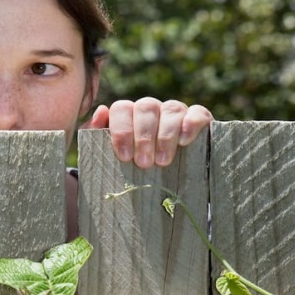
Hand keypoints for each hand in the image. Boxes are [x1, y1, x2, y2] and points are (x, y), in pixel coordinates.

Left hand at [82, 97, 212, 167]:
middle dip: (143, 136)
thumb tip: (101, 111)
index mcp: (128, 113)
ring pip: (171, 109)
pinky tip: (184, 141)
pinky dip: (191, 123)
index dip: (122, 130)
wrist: (163, 186)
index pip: (122, 108)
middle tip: (143, 163)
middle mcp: (151, 109)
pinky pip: (197, 113)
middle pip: (146, 107)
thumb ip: (96, 135)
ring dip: (165, 135)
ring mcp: (175, 112)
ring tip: (162, 161)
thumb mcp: (109, 155)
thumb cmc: (130, 167)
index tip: (123, 156)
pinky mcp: (198, 120)